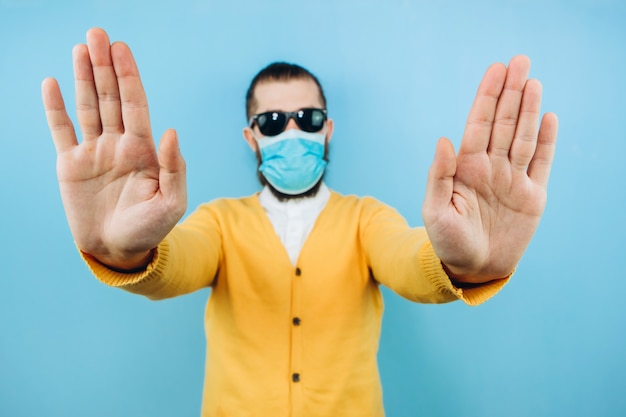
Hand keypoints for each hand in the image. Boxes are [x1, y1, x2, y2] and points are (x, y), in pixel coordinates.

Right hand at [42, 28, 186, 269]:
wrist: (119, 250)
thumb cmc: (150, 228)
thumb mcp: (171, 202)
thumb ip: (174, 167)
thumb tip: (171, 130)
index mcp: (143, 150)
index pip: (135, 105)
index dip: (129, 77)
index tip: (121, 50)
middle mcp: (118, 144)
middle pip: (110, 97)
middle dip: (105, 66)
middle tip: (98, 34)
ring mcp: (94, 152)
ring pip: (87, 107)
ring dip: (84, 77)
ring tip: (81, 48)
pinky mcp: (71, 165)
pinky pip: (61, 130)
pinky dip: (55, 108)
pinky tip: (52, 83)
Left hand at [422, 56, 557, 282]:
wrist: (471, 268)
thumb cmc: (447, 241)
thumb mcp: (435, 210)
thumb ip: (439, 175)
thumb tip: (443, 139)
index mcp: (466, 167)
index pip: (479, 123)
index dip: (488, 96)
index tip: (497, 69)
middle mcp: (490, 167)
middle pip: (503, 123)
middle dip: (511, 92)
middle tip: (520, 62)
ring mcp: (512, 180)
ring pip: (523, 137)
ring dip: (529, 110)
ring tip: (533, 82)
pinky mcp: (532, 196)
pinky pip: (541, 163)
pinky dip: (545, 142)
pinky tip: (547, 118)